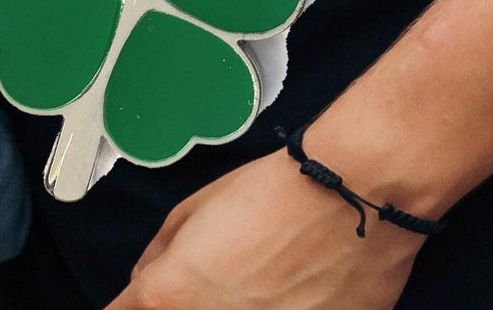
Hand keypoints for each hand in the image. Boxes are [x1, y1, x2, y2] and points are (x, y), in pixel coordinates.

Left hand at [106, 150, 421, 309]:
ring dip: (237, 307)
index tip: (148, 297)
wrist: (356, 198)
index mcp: (172, 294)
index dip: (135, 304)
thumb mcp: (195, 209)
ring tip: (262, 280)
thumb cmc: (276, 193)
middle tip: (216, 279)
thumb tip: (144, 281)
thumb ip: (161, 254)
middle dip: (184, 304)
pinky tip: (295, 290)